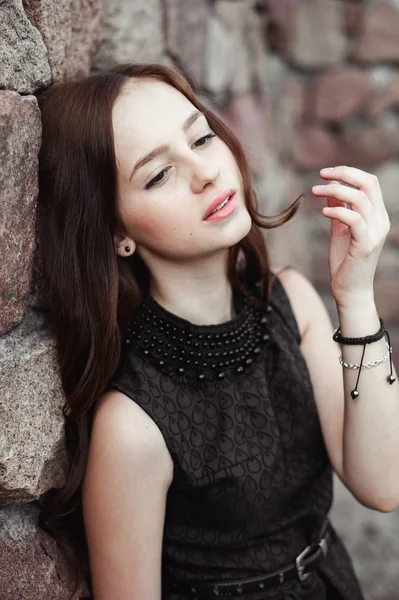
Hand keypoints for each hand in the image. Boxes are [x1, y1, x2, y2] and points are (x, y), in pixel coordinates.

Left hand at [312, 166, 389, 307]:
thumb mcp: (339, 230)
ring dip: (335, 190)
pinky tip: (323, 212)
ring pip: (360, 199)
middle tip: (321, 174)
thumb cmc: (345, 261)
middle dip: (344, 173)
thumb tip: (330, 187)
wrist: (350, 291)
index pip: (370, 182)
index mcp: (377, 215)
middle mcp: (380, 221)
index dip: (348, 172)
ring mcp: (376, 233)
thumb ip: (338, 209)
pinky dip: (338, 212)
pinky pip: (354, 220)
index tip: (325, 173)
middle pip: (368, 184)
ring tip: (315, 190)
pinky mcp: (366, 245)